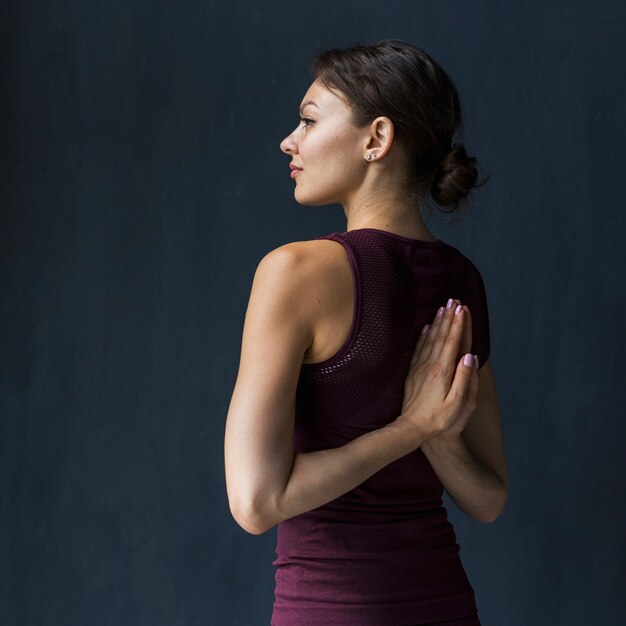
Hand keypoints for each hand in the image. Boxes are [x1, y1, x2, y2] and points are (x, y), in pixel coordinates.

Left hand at [396, 298, 479, 444]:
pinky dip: (423, 336)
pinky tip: (425, 328)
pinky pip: (418, 349)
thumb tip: (470, 356)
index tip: (463, 308)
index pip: (453, 342)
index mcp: (443, 371)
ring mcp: (420, 368)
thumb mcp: (458, 404)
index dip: (459, 324)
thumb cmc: (439, 420)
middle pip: (441, 336)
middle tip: (454, 300)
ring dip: (437, 322)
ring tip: (443, 307)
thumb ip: (464, 379)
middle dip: (449, 317)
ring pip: (430, 339)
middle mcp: (430, 365)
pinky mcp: (413, 372)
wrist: (411, 428)